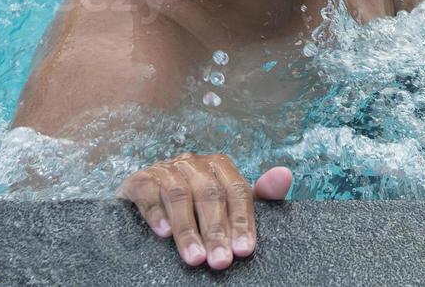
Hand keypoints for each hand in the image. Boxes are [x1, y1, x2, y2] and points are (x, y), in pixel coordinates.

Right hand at [118, 153, 292, 269]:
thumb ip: (260, 194)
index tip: (244, 251)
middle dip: (216, 231)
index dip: (242, 221)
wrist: (149, 195)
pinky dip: (156, 213)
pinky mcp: (139, 181)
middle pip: (209, 194)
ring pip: (179, 195)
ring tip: (195, 258)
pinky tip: (163, 234)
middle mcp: (194, 163)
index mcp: (220, 166)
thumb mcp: (229, 201)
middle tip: (221, 261)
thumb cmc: (197, 203)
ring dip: (187, 229)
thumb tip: (284, 175)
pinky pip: (148, 193)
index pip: (236, 191)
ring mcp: (165, 170)